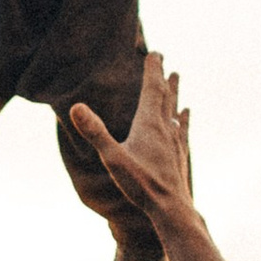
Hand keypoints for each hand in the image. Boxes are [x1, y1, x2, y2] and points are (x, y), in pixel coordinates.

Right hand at [68, 52, 198, 234]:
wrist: (171, 208)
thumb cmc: (141, 184)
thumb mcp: (112, 158)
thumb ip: (95, 132)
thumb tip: (75, 107)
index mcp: (148, 123)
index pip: (151, 88)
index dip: (152, 69)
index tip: (153, 52)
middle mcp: (164, 128)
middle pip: (164, 95)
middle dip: (161, 76)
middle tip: (162, 58)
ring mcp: (174, 141)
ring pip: (174, 109)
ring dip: (174, 91)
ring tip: (177, 76)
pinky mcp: (179, 154)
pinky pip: (181, 128)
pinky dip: (181, 116)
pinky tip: (185, 113)